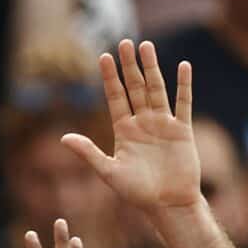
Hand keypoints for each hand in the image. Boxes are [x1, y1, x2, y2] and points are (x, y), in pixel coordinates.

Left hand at [62, 39, 200, 214]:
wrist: (167, 205)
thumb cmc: (137, 193)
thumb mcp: (109, 172)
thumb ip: (88, 153)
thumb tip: (63, 138)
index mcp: (124, 131)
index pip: (115, 98)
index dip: (109, 78)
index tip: (103, 57)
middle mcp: (143, 123)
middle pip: (135, 88)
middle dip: (129, 66)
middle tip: (124, 42)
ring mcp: (163, 124)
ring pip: (156, 89)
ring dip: (152, 68)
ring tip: (146, 46)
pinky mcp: (182, 130)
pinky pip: (183, 103)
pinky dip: (184, 85)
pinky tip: (183, 66)